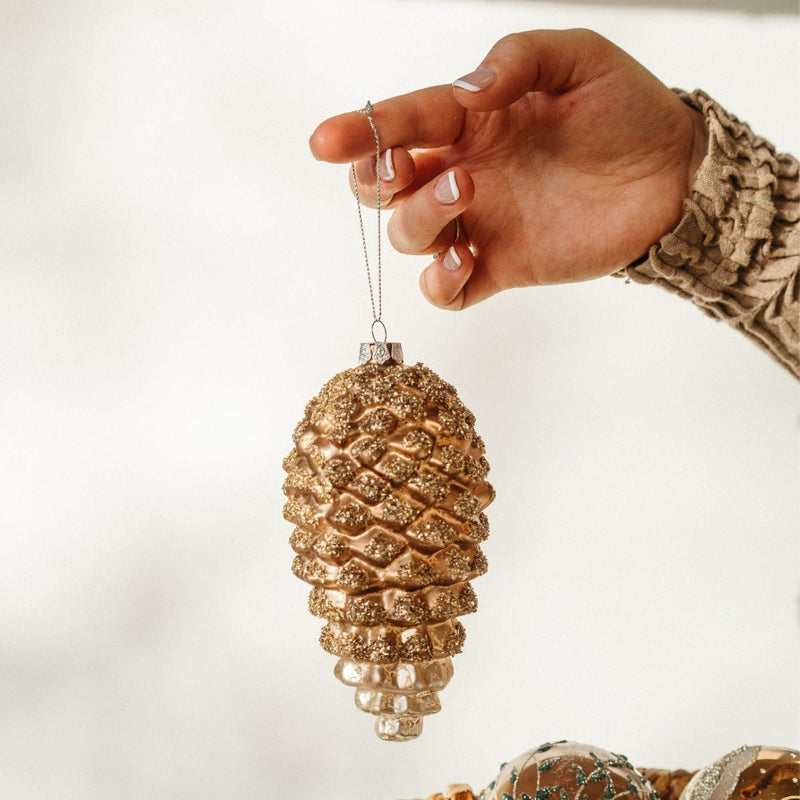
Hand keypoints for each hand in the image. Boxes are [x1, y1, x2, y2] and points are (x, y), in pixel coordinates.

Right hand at [310, 29, 707, 309]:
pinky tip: (463, 260)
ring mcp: (478, 223)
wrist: (670, 175)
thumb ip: (516, 61)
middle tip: (407, 168)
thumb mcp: (576, 59)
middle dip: (377, 179)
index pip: (402, 124)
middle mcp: (462, 171)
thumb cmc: (623, 110)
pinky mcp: (500, 266)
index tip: (327, 141)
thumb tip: (466, 91)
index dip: (360, 132)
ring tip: (466, 194)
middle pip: (384, 187)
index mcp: (470, 120)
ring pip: (409, 235)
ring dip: (420, 218)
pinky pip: (448, 289)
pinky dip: (440, 283)